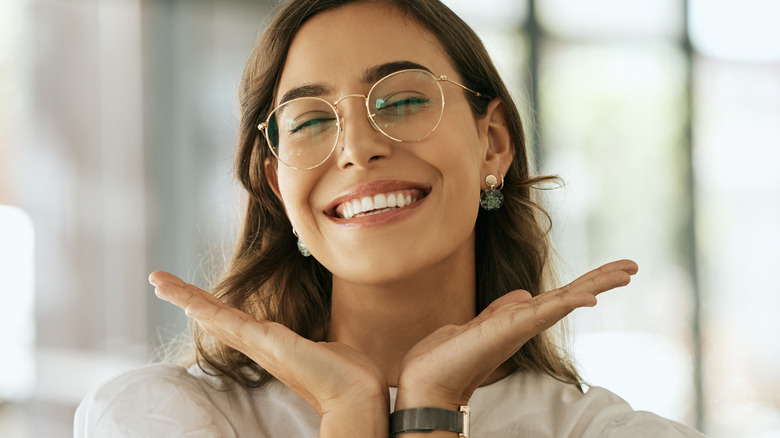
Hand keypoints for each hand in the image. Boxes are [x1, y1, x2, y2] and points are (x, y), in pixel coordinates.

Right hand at [149, 272, 389, 436]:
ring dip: (185, 297)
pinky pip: (233, 324)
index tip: (185, 292)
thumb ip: (314, 341)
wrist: (356, 393)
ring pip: (215, 317)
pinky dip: (209, 312)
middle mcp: (258, 345)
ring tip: (159, 282)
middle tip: (156, 280)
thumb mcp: (324, 347)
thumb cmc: (345, 374)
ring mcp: (261, 346)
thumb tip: (322, 341)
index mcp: (269, 343)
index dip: (206, 304)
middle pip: (212, 315)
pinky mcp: (269, 345)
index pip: (229, 318)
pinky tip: (189, 303)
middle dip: (184, 295)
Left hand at [395, 259, 638, 410]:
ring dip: (596, 284)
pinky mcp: (509, 329)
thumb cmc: (448, 356)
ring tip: (626, 271)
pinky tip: (590, 297)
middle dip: (601, 279)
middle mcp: (525, 323)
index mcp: (519, 319)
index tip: (614, 270)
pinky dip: (568, 304)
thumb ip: (501, 309)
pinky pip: (544, 313)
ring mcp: (520, 327)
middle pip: (571, 296)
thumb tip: (523, 294)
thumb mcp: (478, 323)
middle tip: (633, 266)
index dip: (586, 282)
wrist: (426, 380)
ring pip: (565, 300)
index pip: (560, 296)